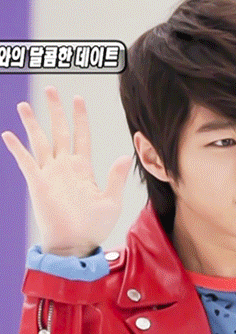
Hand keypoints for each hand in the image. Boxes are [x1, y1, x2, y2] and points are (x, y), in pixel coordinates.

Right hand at [1, 87, 131, 256]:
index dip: (79, 117)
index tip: (78, 98)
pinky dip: (16, 148)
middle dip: (56, 110)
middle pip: (59, 131)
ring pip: (40, 141)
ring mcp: (50, 174)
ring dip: (32, 124)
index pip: (82, 136)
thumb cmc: (94, 226)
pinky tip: (7, 134)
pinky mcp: (38, 184)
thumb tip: (125, 155)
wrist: (75, 244)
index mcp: (84, 169)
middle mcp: (65, 167)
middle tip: (51, 89)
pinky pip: (26, 162)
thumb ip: (116, 178)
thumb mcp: (111, 201)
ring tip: (25, 105)